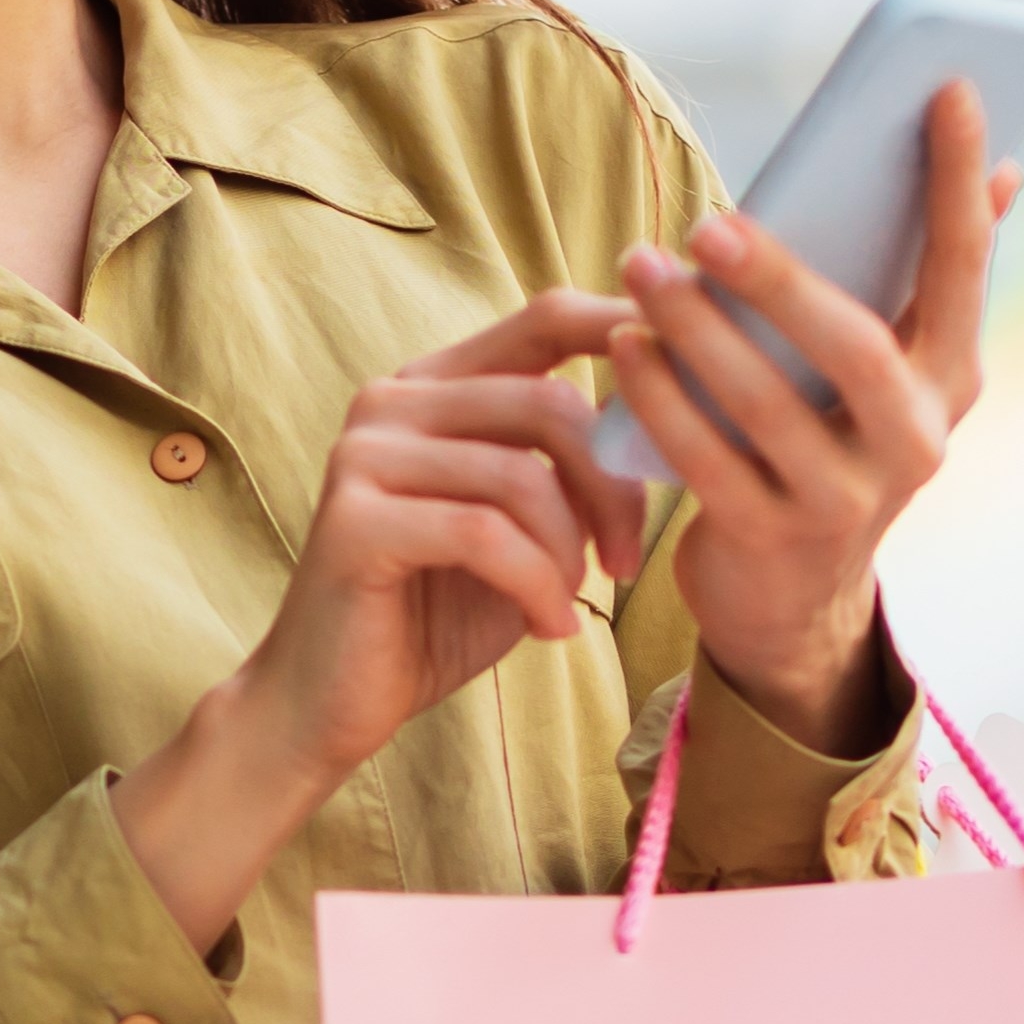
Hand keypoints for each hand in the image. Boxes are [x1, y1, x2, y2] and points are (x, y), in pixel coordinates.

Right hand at [111, 290, 647, 948]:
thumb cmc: (435, 615)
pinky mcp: (355, 520)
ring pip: (521, 475)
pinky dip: (537, 585)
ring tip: (570, 600)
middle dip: (612, 488)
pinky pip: (485, 534)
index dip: (625, 330)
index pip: (544, 319)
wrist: (328, 703)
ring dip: (569, 551)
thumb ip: (570, 474)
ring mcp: (364, 454)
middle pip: (548, 402)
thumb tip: (662, 428)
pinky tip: (550, 627)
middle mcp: (392, 400)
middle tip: (627, 562)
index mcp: (435, 386)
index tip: (695, 378)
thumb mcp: (524, 531)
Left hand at [607, 80, 1016, 750]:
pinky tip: (626, 347)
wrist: (791, 600)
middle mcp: (915, 440)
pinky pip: (709, 461)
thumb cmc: (829, 442)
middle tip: (709, 219)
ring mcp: (847, 500)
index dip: (960, 180)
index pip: (964, 264)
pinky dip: (663, 400)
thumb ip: (926, 276)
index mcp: (950, 377)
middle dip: (782, 276)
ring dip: (697, 328)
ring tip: (641, 265)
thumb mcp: (890, 371)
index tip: (949, 88)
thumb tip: (1006, 168)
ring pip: (768, 404)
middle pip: (855, 345)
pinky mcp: (773, 540)